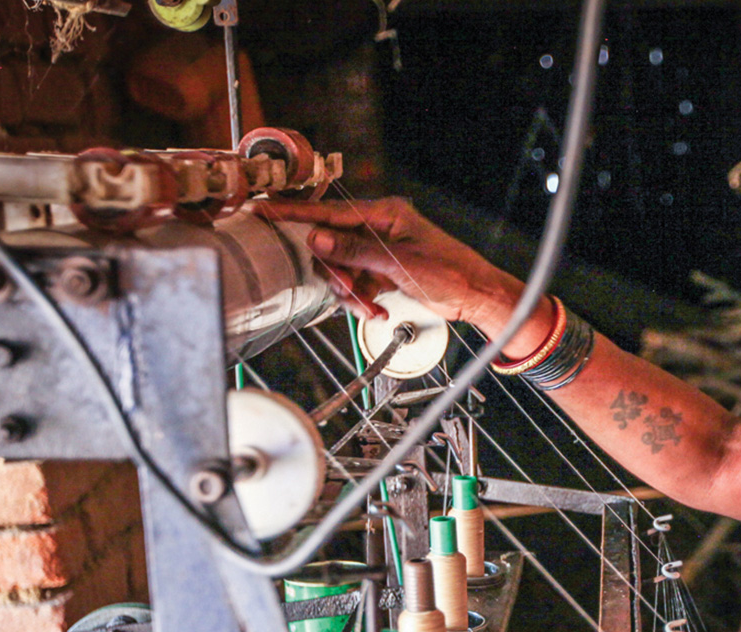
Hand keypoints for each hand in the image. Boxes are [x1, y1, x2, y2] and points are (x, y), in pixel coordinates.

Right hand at [262, 198, 552, 354]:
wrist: (477, 296)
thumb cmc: (450, 273)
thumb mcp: (399, 264)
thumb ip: (355, 252)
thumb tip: (316, 239)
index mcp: (383, 213)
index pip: (330, 212)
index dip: (295, 214)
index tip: (264, 211)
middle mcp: (378, 227)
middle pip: (331, 246)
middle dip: (337, 274)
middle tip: (351, 293)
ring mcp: (379, 249)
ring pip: (342, 269)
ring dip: (350, 293)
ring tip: (371, 307)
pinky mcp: (382, 270)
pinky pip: (356, 283)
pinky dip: (361, 300)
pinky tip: (378, 310)